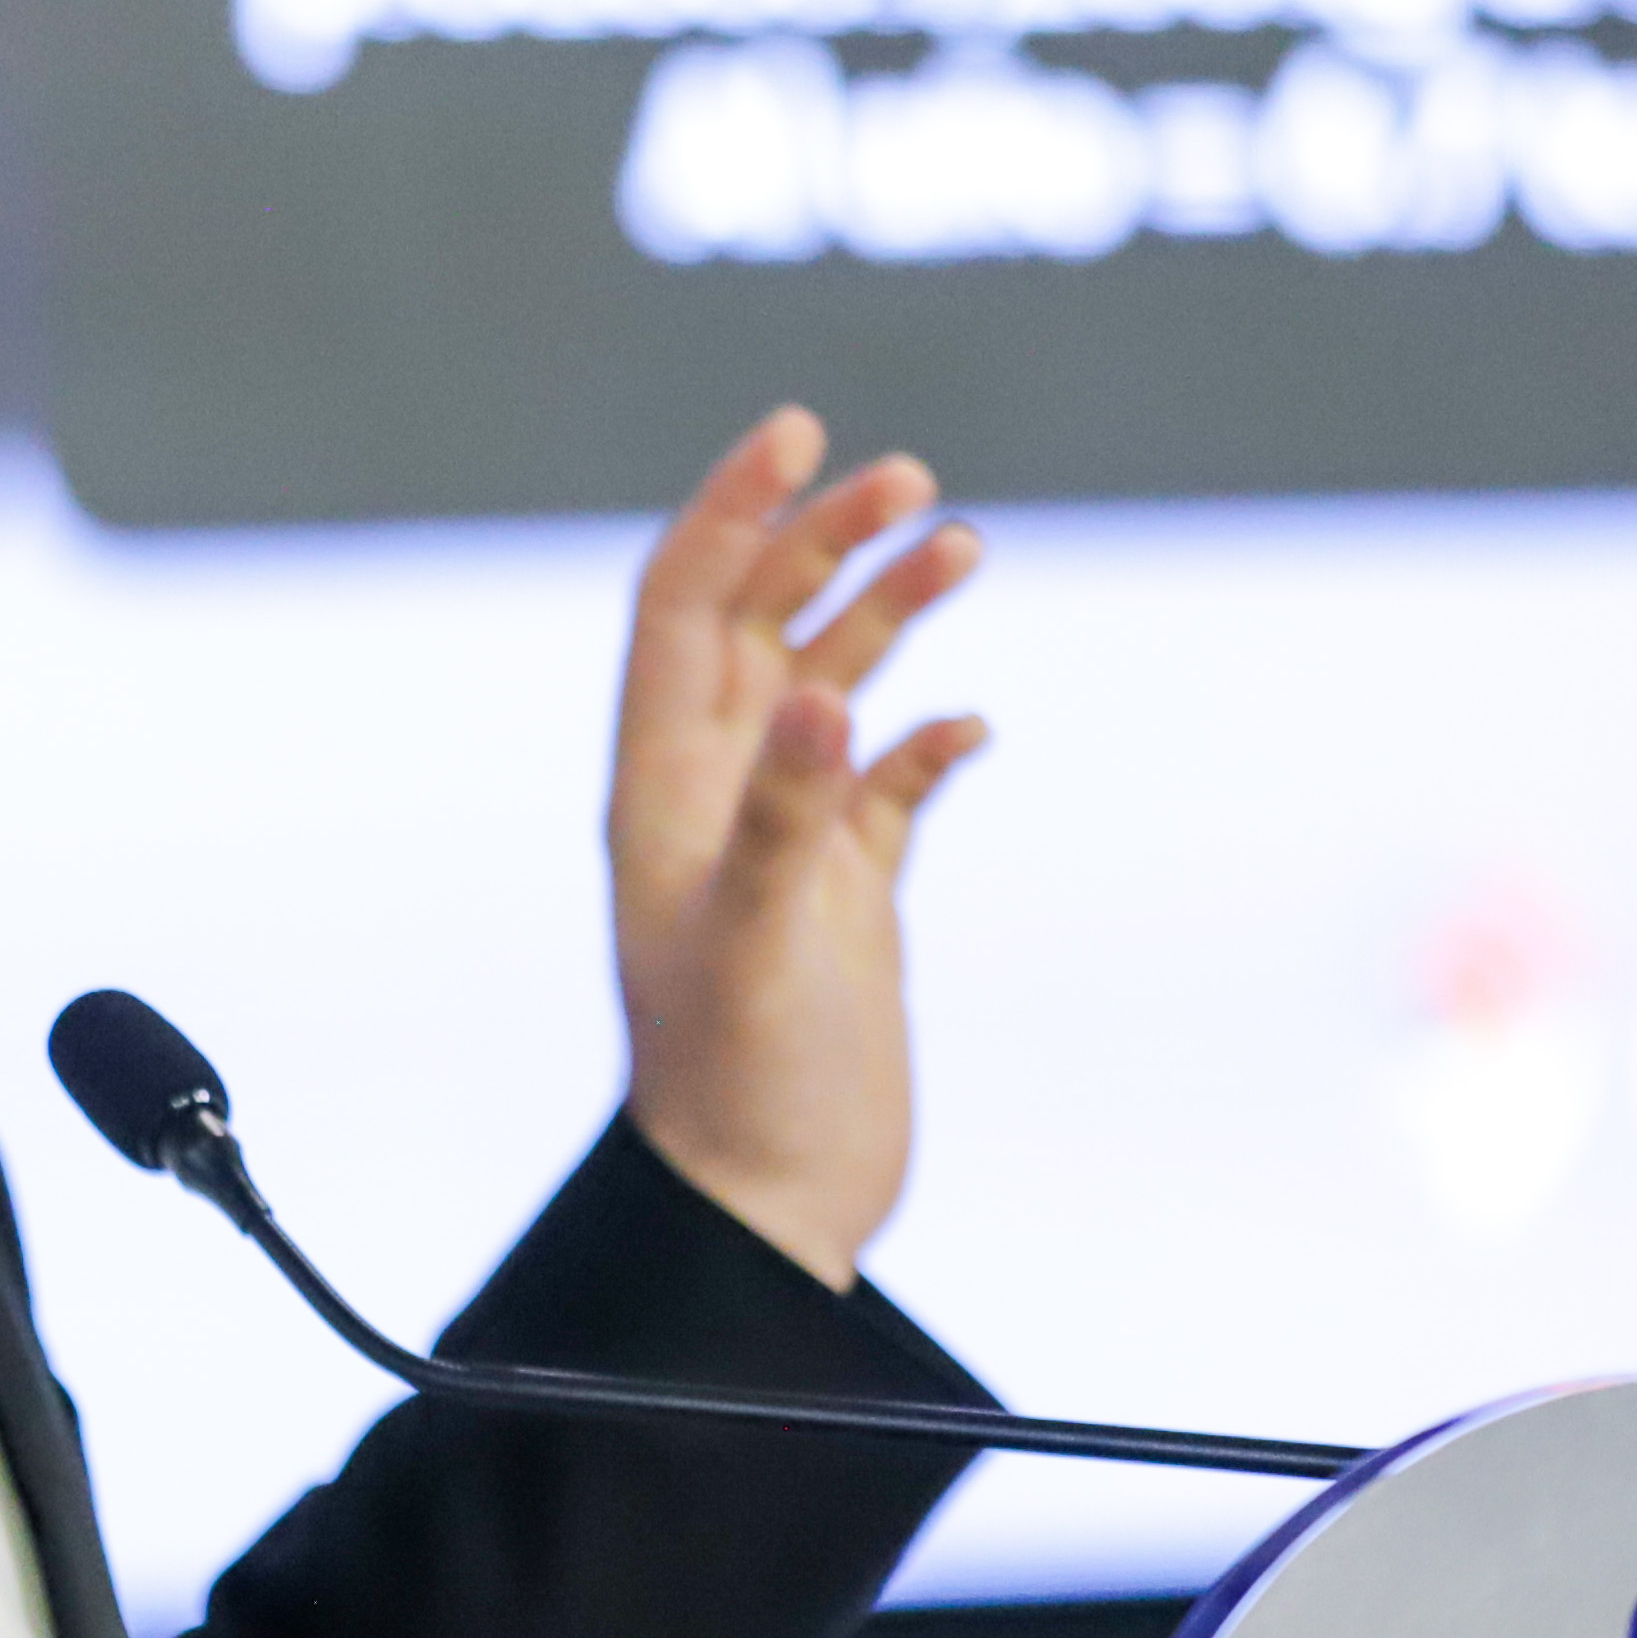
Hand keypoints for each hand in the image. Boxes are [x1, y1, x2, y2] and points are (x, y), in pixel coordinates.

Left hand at [608, 406, 989, 1289]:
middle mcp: (718, 794)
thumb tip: (820, 695)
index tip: (797, 431)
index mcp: (663, 785)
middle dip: (825, 538)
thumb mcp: (758, 945)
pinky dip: (931, 740)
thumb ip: (783, 819)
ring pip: (834, 685)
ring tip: (965, 545)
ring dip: (889, 613)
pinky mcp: (849, 894)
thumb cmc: (739, 1086)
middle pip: (761, 621)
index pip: (682, 605)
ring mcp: (786, 840)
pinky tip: (973, 726)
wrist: (769, 1206)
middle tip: (909, 480)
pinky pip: (890, 784)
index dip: (731, 510)